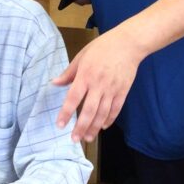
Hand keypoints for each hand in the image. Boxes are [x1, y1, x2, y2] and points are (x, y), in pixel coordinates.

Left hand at [51, 28, 145, 142]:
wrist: (128, 44)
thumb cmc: (102, 47)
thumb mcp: (82, 56)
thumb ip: (69, 72)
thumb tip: (54, 83)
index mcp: (86, 75)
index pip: (73, 98)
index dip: (66, 113)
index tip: (60, 125)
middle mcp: (98, 85)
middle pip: (89, 111)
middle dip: (81, 127)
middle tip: (74, 139)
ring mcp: (112, 89)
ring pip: (102, 113)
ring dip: (95, 128)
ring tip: (87, 138)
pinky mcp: (123, 91)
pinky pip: (115, 109)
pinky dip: (109, 119)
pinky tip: (103, 127)